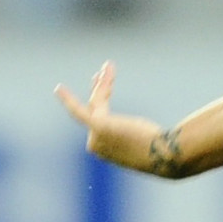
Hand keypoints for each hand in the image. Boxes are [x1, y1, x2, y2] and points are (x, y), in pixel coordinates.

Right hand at [54, 61, 179, 176]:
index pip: (100, 119)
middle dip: (101, 89)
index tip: (105, 82)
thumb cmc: (163, 151)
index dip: (102, 98)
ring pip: (96, 103)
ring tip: (109, 65)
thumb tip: (148, 134)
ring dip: (103, 84)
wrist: (164, 156)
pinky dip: (67, 99)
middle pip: (96, 108)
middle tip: (106, 70)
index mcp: (105, 150)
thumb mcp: (148, 141)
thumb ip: (139, 137)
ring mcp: (95, 137)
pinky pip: (78, 109)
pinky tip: (58, 88)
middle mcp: (96, 145)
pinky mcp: (98, 126)